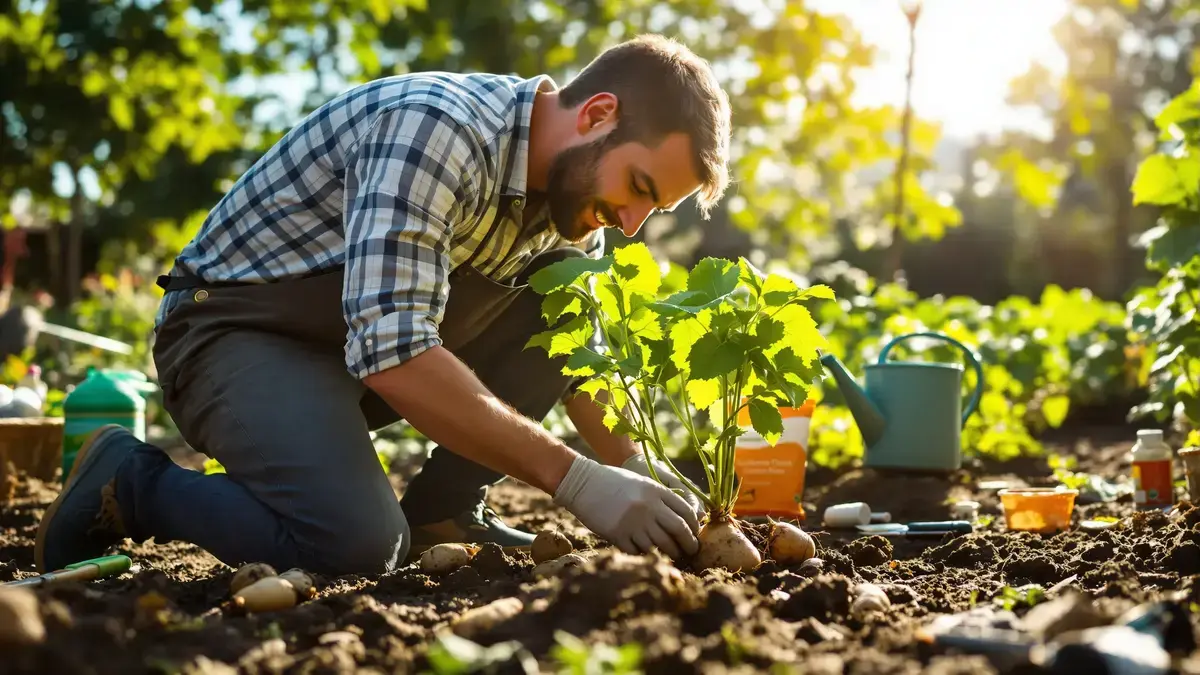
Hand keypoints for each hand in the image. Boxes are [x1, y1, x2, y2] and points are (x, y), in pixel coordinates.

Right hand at [553, 455, 700, 558]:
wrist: (584, 483)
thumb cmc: (614, 482)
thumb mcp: (642, 483)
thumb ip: (661, 497)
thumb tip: (684, 518)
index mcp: (656, 491)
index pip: (686, 511)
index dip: (694, 526)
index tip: (695, 534)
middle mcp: (648, 507)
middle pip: (678, 530)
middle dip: (688, 544)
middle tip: (691, 551)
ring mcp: (634, 522)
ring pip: (661, 545)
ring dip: (670, 554)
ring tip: (673, 556)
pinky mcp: (618, 535)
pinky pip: (639, 552)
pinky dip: (646, 556)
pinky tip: (649, 556)